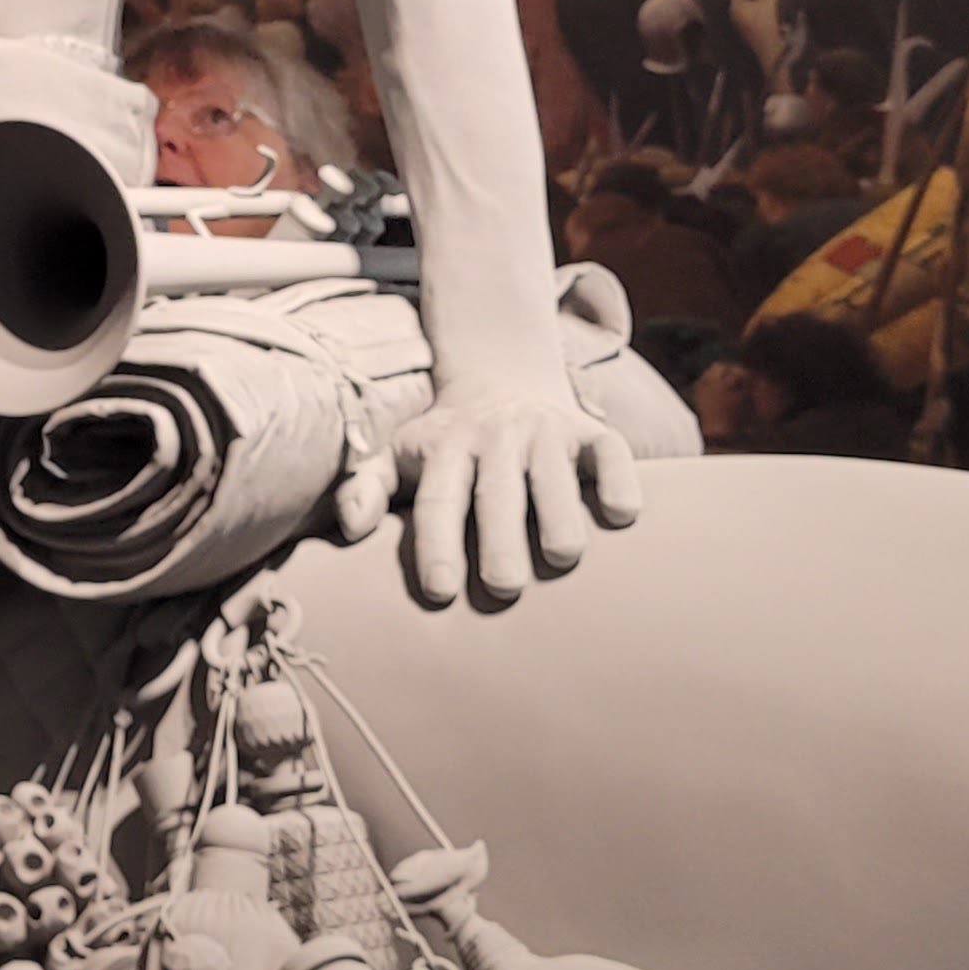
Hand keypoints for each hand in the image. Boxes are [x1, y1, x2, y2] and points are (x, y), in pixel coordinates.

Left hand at [336, 381, 640, 612]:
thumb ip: (365, 488)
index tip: (439, 592)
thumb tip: (348, 528)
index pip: (437, 501)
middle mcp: (495, 440)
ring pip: (555, 476)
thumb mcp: (397, 455)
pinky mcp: (593, 432)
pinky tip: (620, 515)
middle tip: (502, 586)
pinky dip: (618, 480)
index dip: (437, 546)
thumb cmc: (445, 442)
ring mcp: (545, 433)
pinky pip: (610, 453)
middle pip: (496, 495)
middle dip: (499, 540)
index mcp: (445, 450)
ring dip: (559, 515)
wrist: (502, 377)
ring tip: (561, 558)